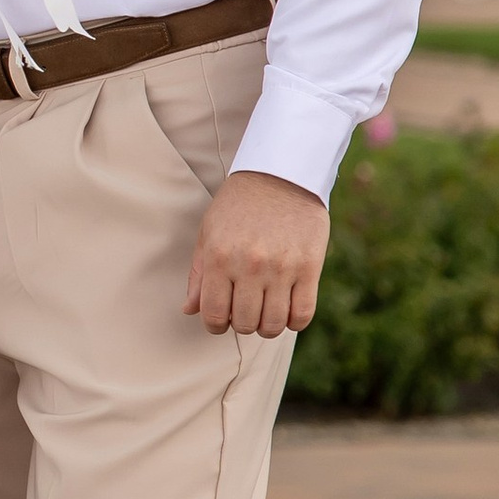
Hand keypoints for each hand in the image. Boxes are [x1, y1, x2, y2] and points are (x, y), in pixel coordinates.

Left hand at [184, 170, 327, 339]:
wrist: (280, 173)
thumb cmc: (239, 204)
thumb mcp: (209, 232)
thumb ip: (199, 274)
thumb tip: (190, 310)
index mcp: (218, 257)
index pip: (214, 314)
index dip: (216, 325)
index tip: (222, 318)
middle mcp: (249, 265)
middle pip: (245, 324)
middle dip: (242, 324)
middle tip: (246, 310)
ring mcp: (281, 268)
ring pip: (273, 325)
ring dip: (267, 326)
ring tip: (266, 310)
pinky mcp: (309, 267)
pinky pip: (302, 314)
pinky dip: (293, 321)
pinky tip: (287, 309)